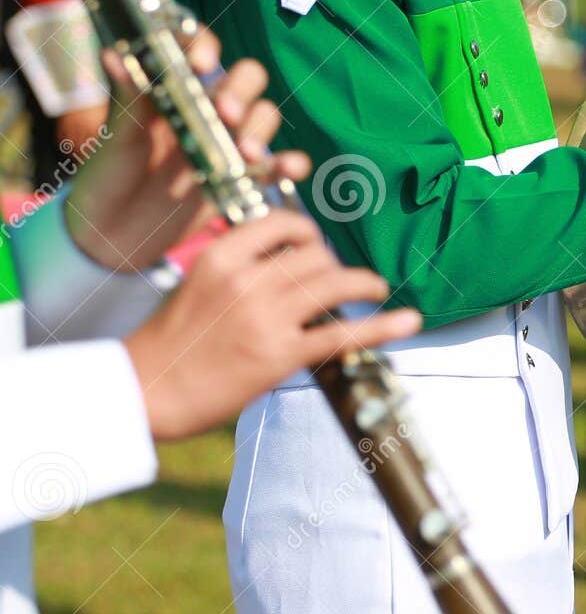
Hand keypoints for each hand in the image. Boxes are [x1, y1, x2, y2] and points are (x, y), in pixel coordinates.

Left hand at [65, 28, 311, 270]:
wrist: (115, 235)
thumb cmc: (107, 178)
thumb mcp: (116, 138)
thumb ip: (126, 97)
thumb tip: (114, 53)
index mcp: (171, 89)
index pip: (197, 49)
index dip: (205, 47)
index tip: (199, 65)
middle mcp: (205, 108)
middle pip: (244, 79)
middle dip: (241, 91)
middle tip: (226, 114)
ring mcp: (226, 141)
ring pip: (264, 117)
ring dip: (260, 129)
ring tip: (244, 153)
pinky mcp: (242, 176)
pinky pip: (276, 165)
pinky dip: (289, 163)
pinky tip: (290, 168)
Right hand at [122, 211, 420, 440]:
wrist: (149, 389)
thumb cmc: (172, 341)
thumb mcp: (196, 283)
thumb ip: (239, 264)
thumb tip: (284, 256)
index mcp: (221, 256)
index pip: (283, 224)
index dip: (309, 232)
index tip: (316, 245)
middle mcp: (247, 279)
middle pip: (316, 254)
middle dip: (334, 264)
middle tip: (339, 279)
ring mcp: (266, 317)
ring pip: (336, 283)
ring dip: (364, 282)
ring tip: (375, 287)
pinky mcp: (281, 354)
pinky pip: (344, 333)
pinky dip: (383, 326)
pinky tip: (408, 321)